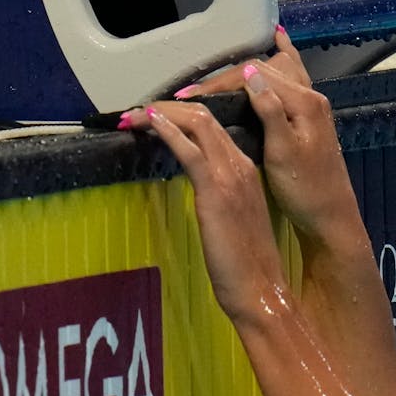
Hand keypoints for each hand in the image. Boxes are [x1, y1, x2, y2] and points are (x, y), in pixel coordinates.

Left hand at [129, 103, 288, 321]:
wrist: (261, 288)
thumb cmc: (246, 263)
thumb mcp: (233, 217)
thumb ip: (218, 194)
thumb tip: (196, 185)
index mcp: (247, 170)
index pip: (215, 126)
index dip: (182, 116)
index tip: (154, 118)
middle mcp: (242, 165)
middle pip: (205, 116)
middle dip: (167, 107)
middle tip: (136, 112)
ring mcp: (231, 176)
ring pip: (198, 124)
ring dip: (162, 113)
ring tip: (135, 115)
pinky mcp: (217, 190)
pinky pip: (191, 149)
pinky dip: (168, 130)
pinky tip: (149, 123)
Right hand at [177, 27, 362, 255]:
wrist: (331, 217)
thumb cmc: (306, 191)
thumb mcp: (283, 152)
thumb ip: (270, 111)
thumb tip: (250, 75)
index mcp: (304, 103)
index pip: (255, 76)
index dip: (219, 83)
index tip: (187, 96)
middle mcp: (311, 97)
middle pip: (263, 70)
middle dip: (225, 78)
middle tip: (192, 92)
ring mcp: (312, 107)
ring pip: (276, 72)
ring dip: (245, 72)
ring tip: (216, 73)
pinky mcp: (309, 119)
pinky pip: (291, 79)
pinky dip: (281, 60)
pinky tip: (278, 41)